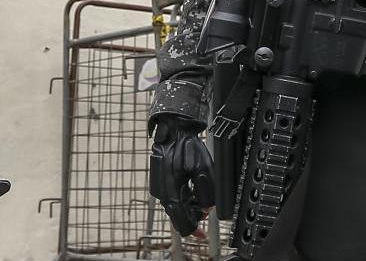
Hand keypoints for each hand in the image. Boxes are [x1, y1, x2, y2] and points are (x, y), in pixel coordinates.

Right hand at [148, 115, 213, 235]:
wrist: (172, 130)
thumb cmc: (187, 147)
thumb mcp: (204, 169)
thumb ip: (206, 192)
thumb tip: (206, 209)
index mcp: (172, 192)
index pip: (181, 221)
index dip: (193, 230)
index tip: (201, 234)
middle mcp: (162, 192)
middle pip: (177, 215)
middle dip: (192, 217)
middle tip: (204, 214)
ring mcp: (158, 187)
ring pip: (174, 206)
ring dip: (187, 207)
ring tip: (198, 200)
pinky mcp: (159, 182)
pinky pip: (170, 197)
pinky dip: (181, 198)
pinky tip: (189, 191)